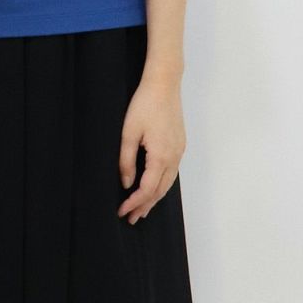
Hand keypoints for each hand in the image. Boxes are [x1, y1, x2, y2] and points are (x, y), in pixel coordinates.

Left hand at [117, 77, 185, 223]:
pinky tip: (155, 187)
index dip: (134, 203)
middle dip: (145, 206)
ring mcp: (179, 151)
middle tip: (131, 218)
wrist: (164, 84)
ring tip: (142, 209)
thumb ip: (126, 161)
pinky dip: (162, 184)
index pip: (147, 189)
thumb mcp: (128, 133)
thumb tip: (126, 183)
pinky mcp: (180, 144)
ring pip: (168, 183)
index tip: (122, 211)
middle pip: (160, 191)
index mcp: (160, 156)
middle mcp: (174, 157)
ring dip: (155, 198)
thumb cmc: (144, 105)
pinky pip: (172, 172)